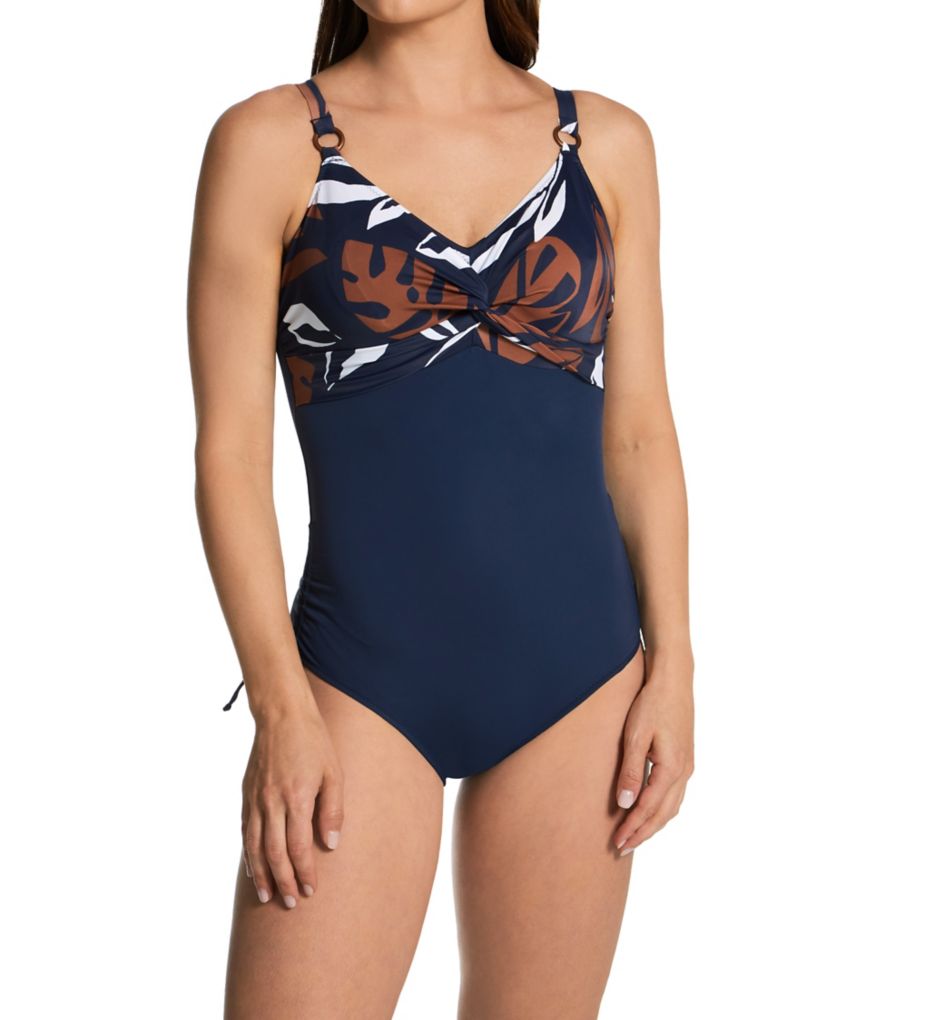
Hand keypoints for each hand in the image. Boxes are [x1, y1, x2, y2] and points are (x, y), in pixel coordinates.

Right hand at [241, 686, 344, 907]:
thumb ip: (332, 809)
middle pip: (275, 853)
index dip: (304, 872)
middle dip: (284, 882)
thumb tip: (330, 844)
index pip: (298, 847)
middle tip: (292, 903)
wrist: (281, 715)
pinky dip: (248, 853)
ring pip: (254, 847)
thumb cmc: (314, 742)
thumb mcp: (334, 773)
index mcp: (296, 797)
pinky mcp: (246, 794)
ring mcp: (255, 799)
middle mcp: (272, 802)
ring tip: (268, 896)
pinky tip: (253, 868)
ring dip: (262, 875)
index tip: (311, 889)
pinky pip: (245, 831)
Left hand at [613, 650, 693, 854]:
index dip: (632, 828)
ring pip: (671, 807)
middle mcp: (684, 772)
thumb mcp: (635, 736)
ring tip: (634, 836)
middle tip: (622, 848)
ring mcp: (687, 767)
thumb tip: (625, 804)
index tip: (617, 843)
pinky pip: (674, 795)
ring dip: (653, 824)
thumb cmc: (651, 704)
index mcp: (672, 769)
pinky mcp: (685, 759)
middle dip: (643, 833)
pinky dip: (661, 809)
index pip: (648, 809)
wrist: (673, 680)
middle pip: (663, 814)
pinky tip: (649, 811)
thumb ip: (631, 771)